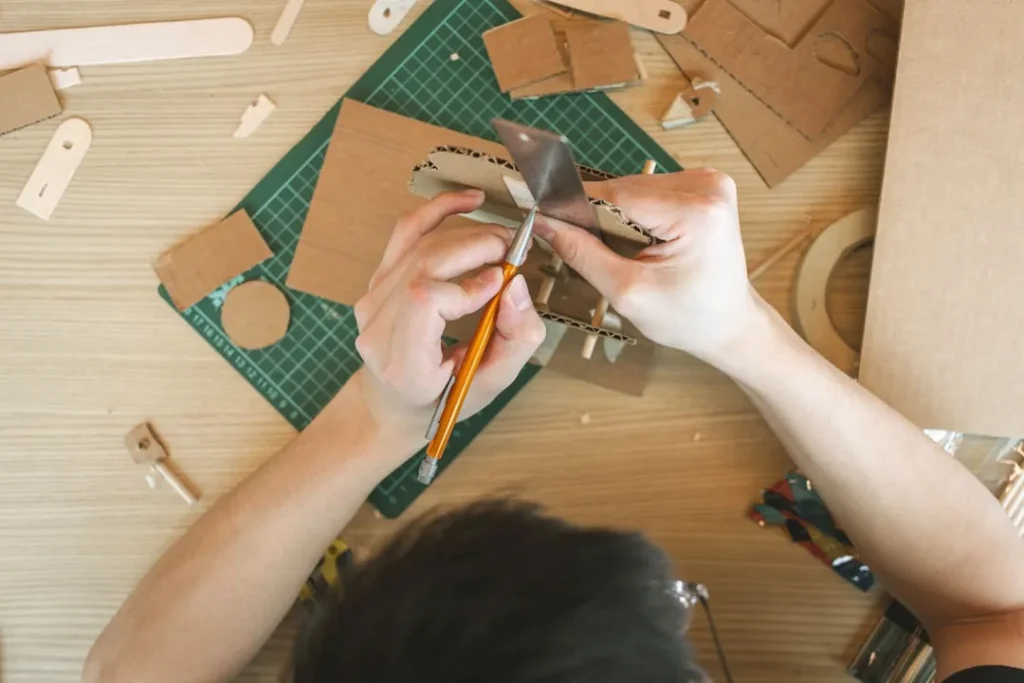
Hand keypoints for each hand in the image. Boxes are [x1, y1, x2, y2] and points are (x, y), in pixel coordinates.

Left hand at [349, 189, 545, 448]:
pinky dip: (439, 210)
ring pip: (420, 243)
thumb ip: (515, 339)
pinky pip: (406, 232)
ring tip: (504, 242)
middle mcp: (378, 328)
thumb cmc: (444, 398)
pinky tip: (470, 201)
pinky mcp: (378, 280)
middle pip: (424, 263)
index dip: (467, 286)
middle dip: (477, 247)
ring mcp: (372, 300)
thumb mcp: (490, 384)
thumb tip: (517, 285)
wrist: (395, 402)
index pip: (424, 301)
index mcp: (402, 364)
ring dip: (469, 233)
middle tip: (515, 251)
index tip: (501, 285)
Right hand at [534, 168, 759, 366]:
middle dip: (602, 216)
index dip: (578, 208)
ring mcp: (711, 183)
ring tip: (625, 252)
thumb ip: (583, 253)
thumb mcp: (627, 292)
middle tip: (594, 251)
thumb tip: (542, 222)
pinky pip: (653, 191)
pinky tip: (642, 241)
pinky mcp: (707, 186)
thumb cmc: (685, 317)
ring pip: (637, 188)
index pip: (617, 195)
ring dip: (620, 215)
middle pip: (627, 188)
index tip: (549, 222)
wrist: (728, 324)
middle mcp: (708, 187)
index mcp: (696, 212)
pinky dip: (638, 213)